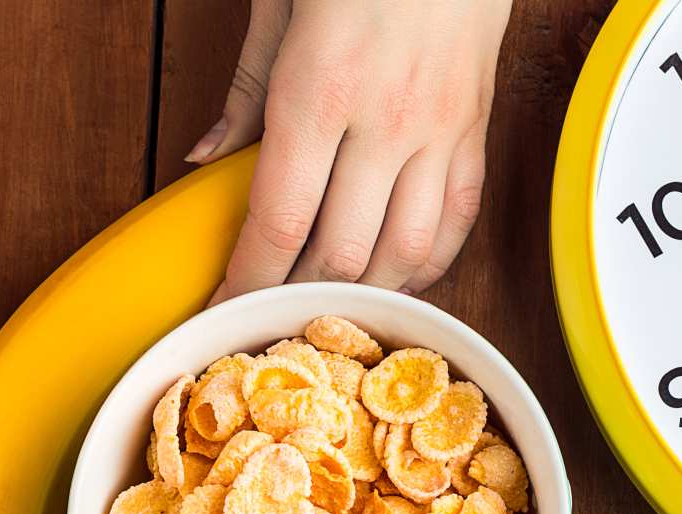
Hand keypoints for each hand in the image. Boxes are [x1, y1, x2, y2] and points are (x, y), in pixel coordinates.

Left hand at [193, 0, 511, 302]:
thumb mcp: (278, 7)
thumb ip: (244, 92)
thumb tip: (205, 161)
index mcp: (321, 89)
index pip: (280, 221)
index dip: (248, 282)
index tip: (224, 310)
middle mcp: (385, 122)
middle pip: (342, 252)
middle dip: (298, 298)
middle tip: (269, 315)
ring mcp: (439, 132)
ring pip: (405, 254)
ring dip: (362, 292)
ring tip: (327, 304)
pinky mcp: (475, 133)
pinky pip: (456, 224)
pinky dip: (423, 264)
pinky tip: (394, 273)